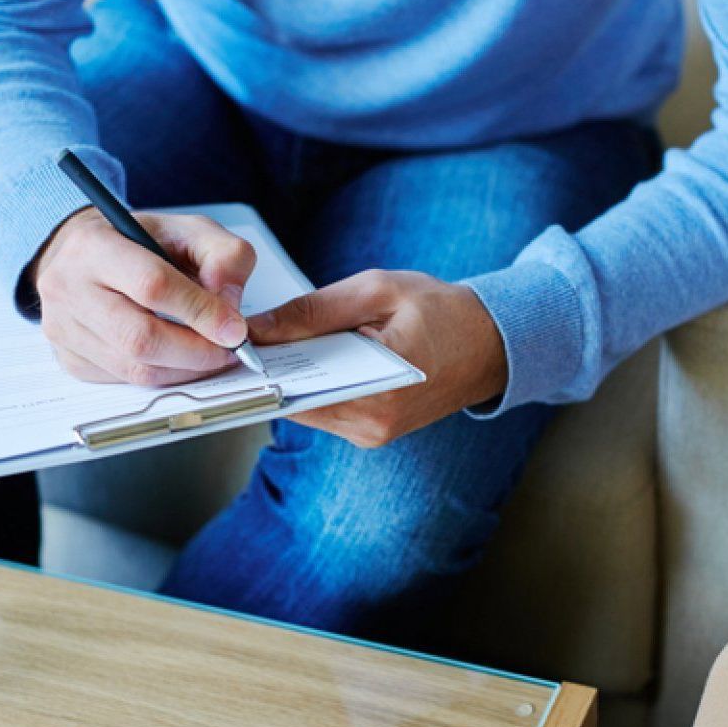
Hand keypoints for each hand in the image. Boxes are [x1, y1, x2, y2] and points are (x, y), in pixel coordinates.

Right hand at [32, 209, 255, 386]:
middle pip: (142, 339)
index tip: (235, 329)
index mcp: (94, 245)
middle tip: (229, 351)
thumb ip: (223, 255)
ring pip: (136, 369)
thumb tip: (230, 303)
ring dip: (186, 370)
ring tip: (212, 356)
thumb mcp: (188, 230)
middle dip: (197, 352)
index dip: (201, 312)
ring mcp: (64, 328)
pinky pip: (127, 382)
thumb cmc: (138, 242)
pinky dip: (165, 376)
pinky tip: (181, 360)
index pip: (152, 286)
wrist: (83, 256)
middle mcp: (68, 288)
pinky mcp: (71, 359)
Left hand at [249, 269, 506, 446]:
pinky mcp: (373, 433)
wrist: (491, 344)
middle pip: (296, 404)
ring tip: (283, 342)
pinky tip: (312, 358)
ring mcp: (373, 435)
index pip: (295, 393)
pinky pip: (327, 411)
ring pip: (308, 409)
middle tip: (252, 337)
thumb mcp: (377, 291)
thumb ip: (313, 310)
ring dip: (293, 379)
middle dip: (274, 372)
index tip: (236, 344)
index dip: (261, 370)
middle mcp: (373, 426)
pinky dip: (313, 386)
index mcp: (379, 393)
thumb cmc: (441, 311)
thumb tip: (258, 329)